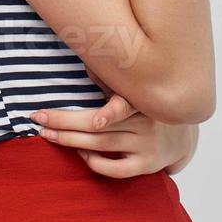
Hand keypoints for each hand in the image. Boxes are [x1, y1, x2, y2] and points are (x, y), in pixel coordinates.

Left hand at [32, 92, 198, 179]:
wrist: (184, 133)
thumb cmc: (148, 103)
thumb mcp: (135, 86)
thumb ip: (112, 76)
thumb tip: (85, 52)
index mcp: (141, 100)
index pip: (121, 104)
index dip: (105, 112)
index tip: (84, 116)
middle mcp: (145, 123)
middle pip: (97, 127)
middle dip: (63, 122)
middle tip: (37, 118)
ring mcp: (146, 147)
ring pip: (100, 146)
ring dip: (69, 140)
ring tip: (47, 133)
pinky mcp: (145, 166)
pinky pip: (115, 169)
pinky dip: (94, 162)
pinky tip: (81, 153)